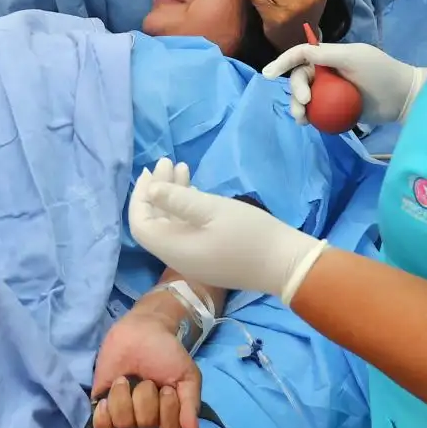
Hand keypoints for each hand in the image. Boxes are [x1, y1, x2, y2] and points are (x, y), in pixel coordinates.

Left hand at [91, 311, 201, 427]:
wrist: (140, 331)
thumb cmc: (166, 352)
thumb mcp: (187, 375)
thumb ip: (191, 402)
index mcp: (168, 414)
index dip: (168, 409)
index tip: (167, 387)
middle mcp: (146, 417)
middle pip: (146, 424)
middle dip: (146, 397)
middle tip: (146, 379)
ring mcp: (124, 413)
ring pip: (124, 424)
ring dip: (124, 398)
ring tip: (125, 380)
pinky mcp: (103, 405)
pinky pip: (102, 426)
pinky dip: (103, 416)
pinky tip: (105, 400)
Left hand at [129, 159, 326, 301]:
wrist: (287, 265)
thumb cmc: (249, 234)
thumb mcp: (212, 209)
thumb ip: (178, 199)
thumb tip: (150, 190)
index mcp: (174, 249)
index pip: (140, 224)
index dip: (140, 197)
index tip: (151, 172)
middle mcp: (178, 257)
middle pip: (154, 223)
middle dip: (156, 191)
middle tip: (167, 162)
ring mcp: (194, 259)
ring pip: (171, 225)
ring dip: (171, 196)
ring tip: (180, 167)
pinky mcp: (209, 256)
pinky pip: (186, 231)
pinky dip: (185, 209)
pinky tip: (194, 188)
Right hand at [260, 41, 426, 125]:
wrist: (404, 98)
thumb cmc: (381, 73)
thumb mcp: (354, 58)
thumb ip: (326, 55)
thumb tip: (301, 54)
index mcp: (329, 56)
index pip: (300, 55)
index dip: (282, 62)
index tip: (268, 75)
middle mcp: (328, 73)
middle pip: (300, 79)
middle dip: (295, 91)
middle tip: (304, 104)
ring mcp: (333, 92)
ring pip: (306, 98)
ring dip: (298, 106)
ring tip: (302, 119)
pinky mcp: (338, 109)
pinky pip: (318, 112)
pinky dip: (311, 117)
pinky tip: (310, 124)